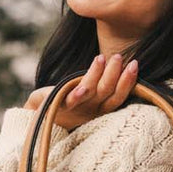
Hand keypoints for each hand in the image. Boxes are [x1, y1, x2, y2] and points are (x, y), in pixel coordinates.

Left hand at [24, 52, 139, 130]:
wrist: (38, 114)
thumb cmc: (65, 102)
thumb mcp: (85, 93)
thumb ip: (99, 80)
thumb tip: (116, 60)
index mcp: (100, 108)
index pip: (119, 96)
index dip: (128, 82)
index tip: (135, 64)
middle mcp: (92, 110)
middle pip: (109, 94)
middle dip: (117, 76)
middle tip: (120, 57)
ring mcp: (77, 109)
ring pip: (93, 92)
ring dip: (98, 75)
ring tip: (102, 58)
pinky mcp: (60, 106)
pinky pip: (71, 100)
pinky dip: (78, 94)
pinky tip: (82, 86)